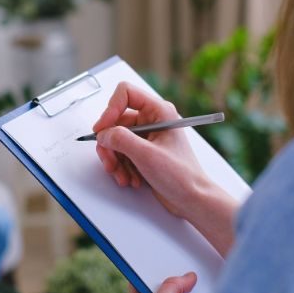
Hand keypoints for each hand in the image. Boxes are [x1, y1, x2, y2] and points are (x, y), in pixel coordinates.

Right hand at [93, 81, 208, 218]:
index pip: (126, 93)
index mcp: (159, 111)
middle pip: (116, 121)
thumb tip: (103, 133)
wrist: (191, 199)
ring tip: (123, 176)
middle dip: (110, 144)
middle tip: (110, 162)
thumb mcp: (146, 155)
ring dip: (115, 160)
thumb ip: (121, 140)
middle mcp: (152, 120)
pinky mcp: (142, 151)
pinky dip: (121, 166)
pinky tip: (130, 178)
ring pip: (115, 139)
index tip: (102, 129)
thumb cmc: (181, 175)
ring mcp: (147, 136)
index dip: (110, 109)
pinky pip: (120, 152)